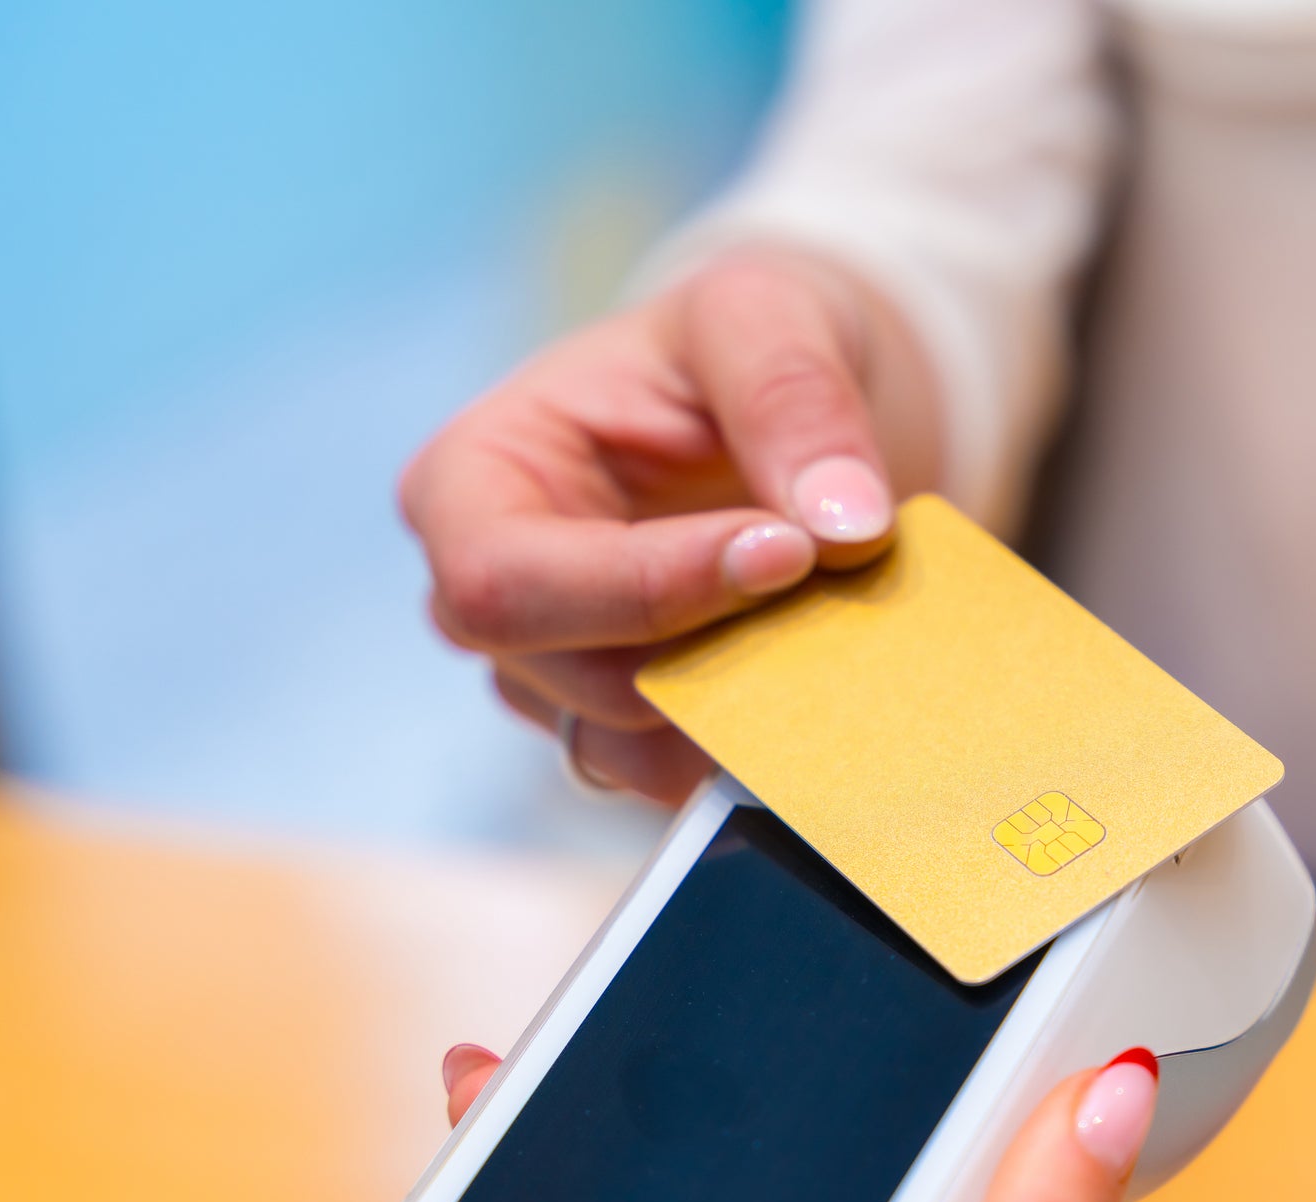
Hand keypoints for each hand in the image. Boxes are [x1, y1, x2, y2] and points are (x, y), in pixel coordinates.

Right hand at [401, 246, 939, 801]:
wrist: (773, 405)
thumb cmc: (730, 343)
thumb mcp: (760, 312)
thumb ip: (794, 396)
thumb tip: (844, 524)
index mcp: (469, 483)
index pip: (512, 580)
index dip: (647, 586)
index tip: (790, 553)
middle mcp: (487, 600)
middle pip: (581, 681)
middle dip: (723, 649)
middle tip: (841, 593)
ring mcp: (554, 679)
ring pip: (643, 747)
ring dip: (757, 700)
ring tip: (846, 627)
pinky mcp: (630, 731)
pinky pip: (692, 774)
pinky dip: (771, 738)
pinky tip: (835, 674)